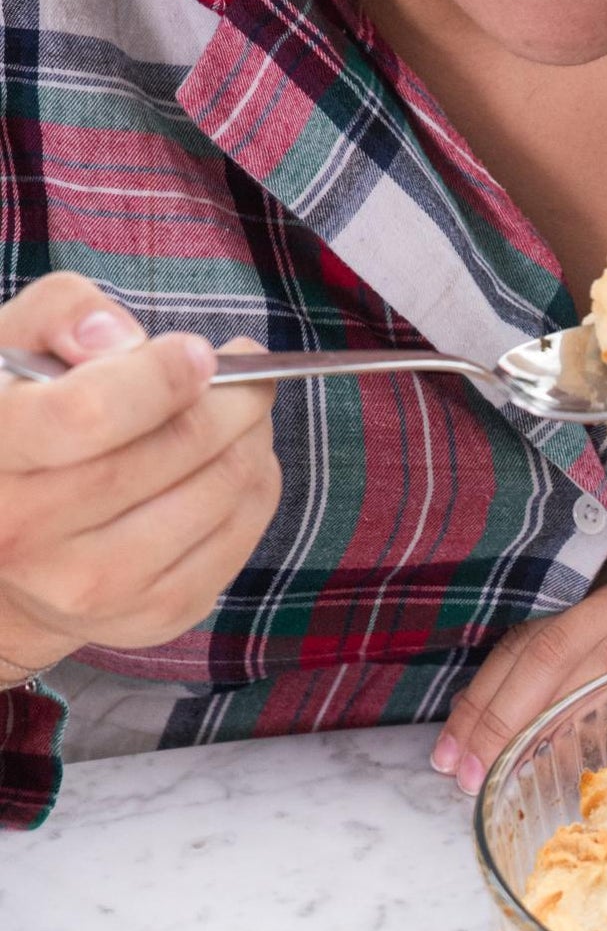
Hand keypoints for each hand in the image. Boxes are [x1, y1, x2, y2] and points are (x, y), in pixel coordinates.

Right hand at [0, 274, 280, 681]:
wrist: (6, 556)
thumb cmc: (19, 427)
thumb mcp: (11, 351)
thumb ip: (59, 315)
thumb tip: (125, 340)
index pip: (91, 414)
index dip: (160, 377)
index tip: (198, 352)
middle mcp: (32, 532)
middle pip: (170, 454)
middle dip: (231, 403)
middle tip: (250, 374)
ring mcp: (96, 586)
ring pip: (218, 497)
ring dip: (252, 443)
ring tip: (247, 411)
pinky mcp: (153, 615)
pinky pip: (238, 541)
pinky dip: (256, 490)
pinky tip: (240, 461)